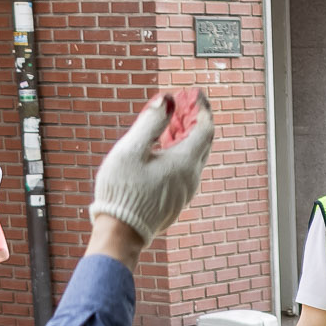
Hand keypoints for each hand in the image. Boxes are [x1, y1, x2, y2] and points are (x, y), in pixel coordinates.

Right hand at [92, 90, 215, 239]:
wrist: (120, 232)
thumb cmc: (122, 189)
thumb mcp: (131, 149)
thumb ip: (150, 122)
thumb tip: (166, 101)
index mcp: (184, 163)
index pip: (205, 129)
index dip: (202, 108)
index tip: (194, 93)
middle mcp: (191, 178)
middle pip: (203, 142)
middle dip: (194, 119)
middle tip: (182, 103)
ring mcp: (185, 191)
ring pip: (193, 156)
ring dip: (185, 135)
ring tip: (170, 120)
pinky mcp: (175, 200)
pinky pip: (184, 169)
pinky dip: (178, 151)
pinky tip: (162, 146)